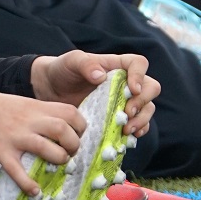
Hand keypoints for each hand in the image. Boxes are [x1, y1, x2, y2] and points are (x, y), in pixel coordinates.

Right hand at [0, 81, 82, 195]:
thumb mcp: (19, 104)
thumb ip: (38, 116)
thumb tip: (56, 133)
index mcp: (35, 107)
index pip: (70, 112)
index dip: (80, 127)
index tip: (76, 137)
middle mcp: (28, 120)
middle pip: (64, 130)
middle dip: (73, 146)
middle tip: (68, 155)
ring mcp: (14, 135)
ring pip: (47, 148)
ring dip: (58, 161)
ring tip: (54, 168)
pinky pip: (17, 170)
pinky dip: (28, 183)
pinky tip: (34, 191)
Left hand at [29, 51, 156, 138]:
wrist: (50, 90)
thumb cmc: (62, 70)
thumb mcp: (71, 62)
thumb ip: (86, 64)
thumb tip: (101, 76)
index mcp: (117, 66)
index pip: (139, 64)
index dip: (140, 76)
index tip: (132, 89)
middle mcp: (125, 83)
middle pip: (150, 88)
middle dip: (143, 102)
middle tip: (127, 113)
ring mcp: (124, 102)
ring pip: (147, 109)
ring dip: (142, 120)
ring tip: (126, 129)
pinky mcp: (119, 119)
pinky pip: (138, 125)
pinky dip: (137, 131)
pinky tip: (127, 137)